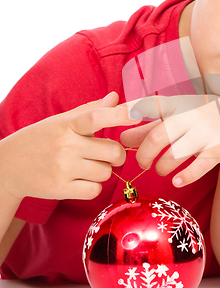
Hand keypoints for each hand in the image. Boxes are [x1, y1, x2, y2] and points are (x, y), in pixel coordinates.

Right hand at [0, 92, 140, 201]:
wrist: (9, 167)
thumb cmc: (42, 139)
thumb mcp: (62, 121)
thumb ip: (91, 110)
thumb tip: (116, 97)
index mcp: (67, 124)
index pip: (97, 117)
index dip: (120, 115)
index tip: (140, 113)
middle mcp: (65, 145)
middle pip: (113, 151)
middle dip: (116, 154)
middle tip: (106, 154)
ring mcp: (62, 168)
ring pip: (106, 172)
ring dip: (103, 171)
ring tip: (87, 166)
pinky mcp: (60, 189)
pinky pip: (95, 190)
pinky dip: (93, 187)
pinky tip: (81, 180)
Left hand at [120, 94, 219, 186]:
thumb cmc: (202, 119)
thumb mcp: (177, 118)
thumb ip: (150, 127)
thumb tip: (121, 137)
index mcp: (178, 104)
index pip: (152, 104)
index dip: (135, 111)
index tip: (123, 122)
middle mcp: (191, 115)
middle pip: (158, 137)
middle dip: (144, 155)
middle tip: (141, 163)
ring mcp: (206, 131)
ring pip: (175, 154)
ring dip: (162, 167)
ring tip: (160, 170)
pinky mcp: (218, 148)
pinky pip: (198, 166)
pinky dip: (184, 177)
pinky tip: (176, 181)